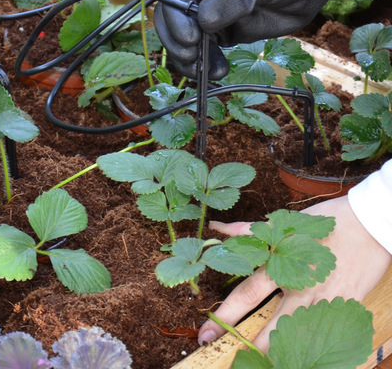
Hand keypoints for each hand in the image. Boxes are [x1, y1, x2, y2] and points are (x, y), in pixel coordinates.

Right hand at [154, 0, 374, 79]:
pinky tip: (217, 72)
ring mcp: (211, 15)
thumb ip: (234, 0)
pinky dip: (207, 65)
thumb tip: (203, 22)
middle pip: (172, 20)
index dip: (175, 16)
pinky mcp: (223, 34)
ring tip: (206, 73)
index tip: (192, 36)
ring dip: (190, 60)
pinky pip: (206, 52)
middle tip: (192, 58)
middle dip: (177, 42)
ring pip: (185, 41)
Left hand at [198, 196, 391, 350]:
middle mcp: (300, 288)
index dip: (224, 316)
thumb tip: (217, 227)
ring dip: (276, 350)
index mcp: (281, 265)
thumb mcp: (284, 224)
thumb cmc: (323, 221)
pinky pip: (324, 330)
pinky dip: (310, 342)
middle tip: (227, 356)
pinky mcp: (345, 307)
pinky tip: (301, 354)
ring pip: (296, 335)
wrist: (369, 224)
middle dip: (247, 344)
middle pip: (269, 325)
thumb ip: (249, 231)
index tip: (206, 333)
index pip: (245, 296)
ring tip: (259, 362)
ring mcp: (324, 301)